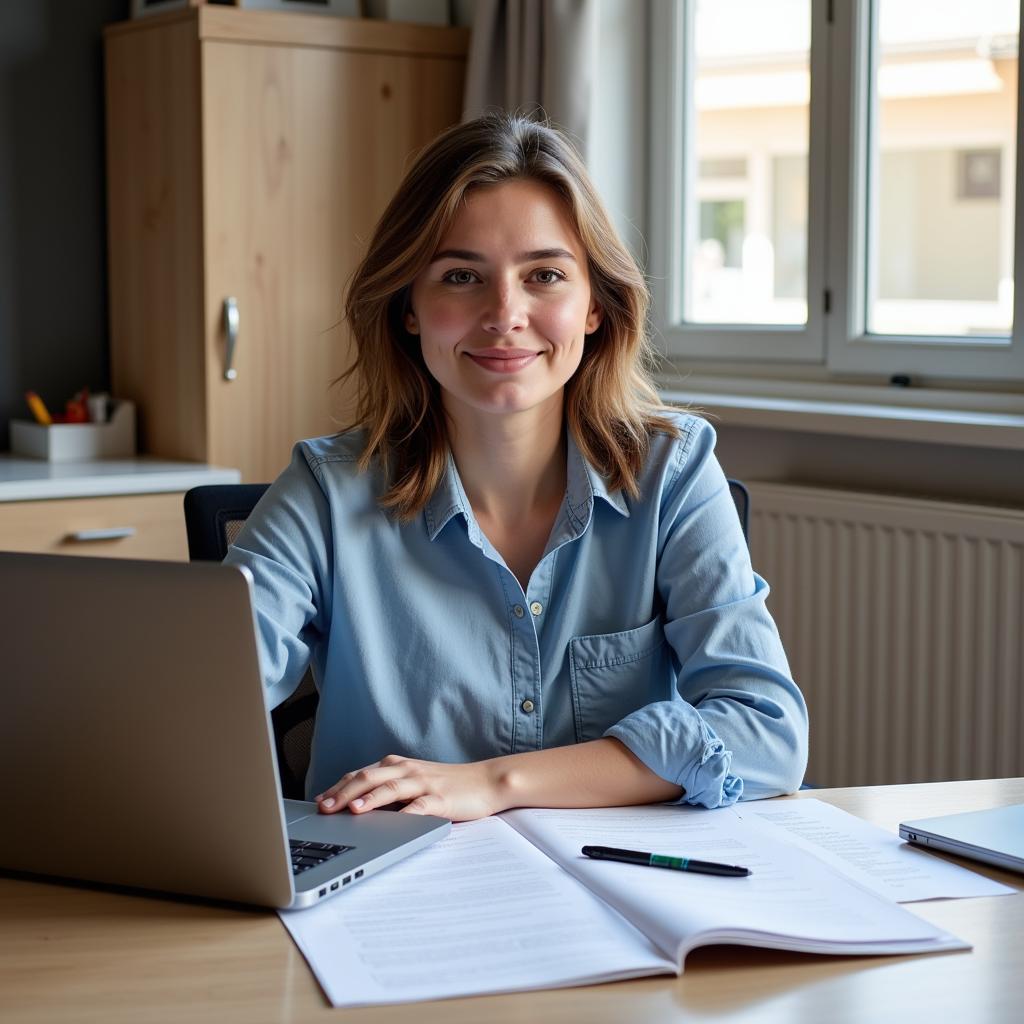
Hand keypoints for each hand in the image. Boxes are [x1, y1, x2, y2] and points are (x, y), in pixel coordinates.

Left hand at [315, 754, 505, 821]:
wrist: (487, 781)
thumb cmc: (448, 786)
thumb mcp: (415, 782)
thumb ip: (390, 789)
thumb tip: (356, 805)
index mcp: (398, 766)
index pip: (360, 774)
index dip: (337, 786)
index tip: (318, 800)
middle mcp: (407, 771)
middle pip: (368, 777)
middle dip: (343, 792)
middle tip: (323, 807)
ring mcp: (423, 784)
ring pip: (389, 787)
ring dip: (368, 798)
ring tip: (350, 809)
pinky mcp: (439, 800)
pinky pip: (418, 806)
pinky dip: (402, 814)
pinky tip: (390, 824)